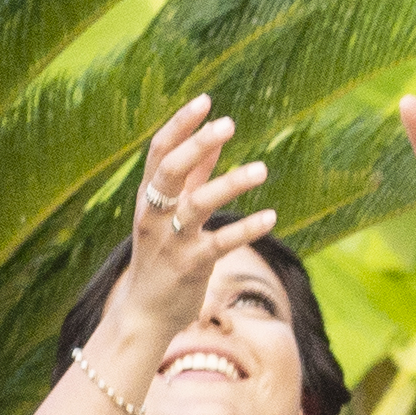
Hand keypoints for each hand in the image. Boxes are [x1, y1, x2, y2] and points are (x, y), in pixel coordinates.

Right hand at [117, 97, 274, 341]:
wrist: (144, 314)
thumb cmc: (161, 256)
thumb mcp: (170, 213)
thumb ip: (194, 176)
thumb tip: (216, 137)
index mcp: (148, 198)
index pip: (159, 153)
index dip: (180, 126)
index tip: (205, 100)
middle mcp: (154, 215)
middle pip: (170, 172)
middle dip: (196, 145)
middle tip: (228, 123)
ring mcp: (170, 241)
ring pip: (196, 205)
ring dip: (230, 184)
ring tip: (263, 169)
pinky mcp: (190, 266)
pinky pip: (220, 243)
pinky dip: (246, 228)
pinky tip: (271, 216)